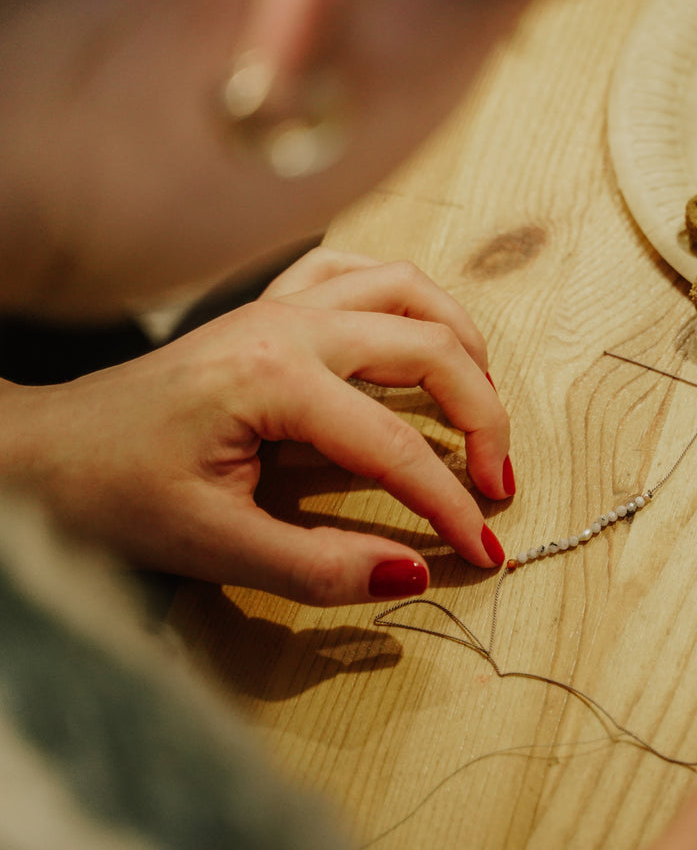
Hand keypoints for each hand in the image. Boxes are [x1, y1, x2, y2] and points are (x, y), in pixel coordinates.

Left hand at [0, 248, 510, 604]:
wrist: (42, 450)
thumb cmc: (114, 494)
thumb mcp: (214, 548)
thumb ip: (318, 566)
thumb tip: (413, 576)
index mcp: (274, 380)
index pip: (396, 446)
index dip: (451, 505)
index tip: (485, 552)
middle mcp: (288, 325)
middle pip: (429, 347)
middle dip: (484, 417)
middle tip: (499, 484)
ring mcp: (280, 305)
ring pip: (408, 291)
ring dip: (462, 345)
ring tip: (484, 409)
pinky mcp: (271, 306)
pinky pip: (361, 272)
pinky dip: (408, 299)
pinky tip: (420, 336)